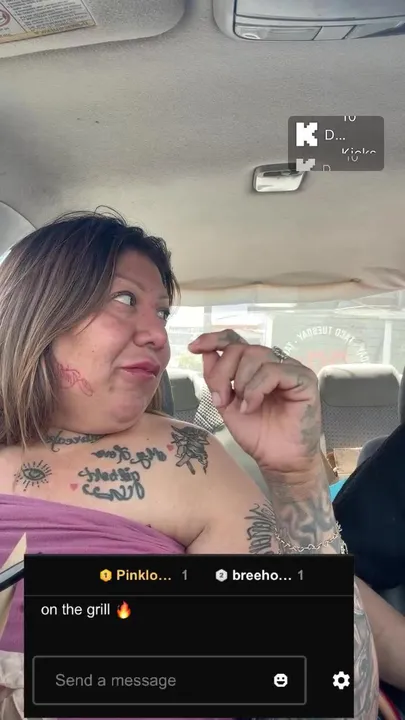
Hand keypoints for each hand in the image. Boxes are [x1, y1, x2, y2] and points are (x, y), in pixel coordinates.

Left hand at [188, 330, 321, 475]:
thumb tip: (204, 351)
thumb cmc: (257, 434)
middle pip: (241, 348)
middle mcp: (273, 362)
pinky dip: (256, 390)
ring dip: (241, 382)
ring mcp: (290, 369)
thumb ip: (216, 378)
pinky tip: (252, 407)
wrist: (278, 460)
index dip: (214, 339)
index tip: (194, 347)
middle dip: (223, 372)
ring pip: (256, 356)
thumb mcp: (226, 404)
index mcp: (255, 366)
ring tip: (242, 407)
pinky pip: (273, 371)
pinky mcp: (304, 379)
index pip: (235, 341)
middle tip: (221, 399)